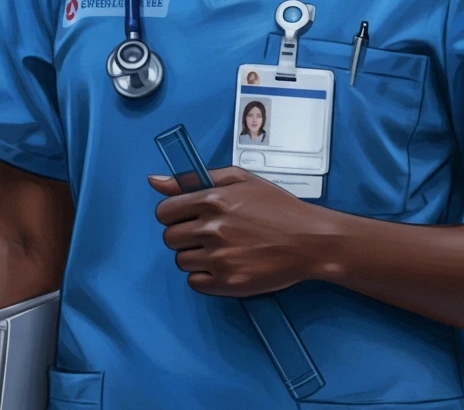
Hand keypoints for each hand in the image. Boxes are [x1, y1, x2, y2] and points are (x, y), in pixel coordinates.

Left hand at [148, 168, 327, 296]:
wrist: (309, 240)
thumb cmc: (276, 206)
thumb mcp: (238, 179)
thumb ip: (193, 179)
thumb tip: (154, 181)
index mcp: (213, 199)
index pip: (165, 212)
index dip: (173, 214)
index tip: (187, 217)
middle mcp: (213, 228)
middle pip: (170, 238)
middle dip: (184, 235)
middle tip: (208, 233)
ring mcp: (220, 258)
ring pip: (181, 261)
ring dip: (195, 256)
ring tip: (221, 248)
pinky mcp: (229, 283)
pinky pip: (194, 283)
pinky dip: (204, 276)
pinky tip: (224, 264)